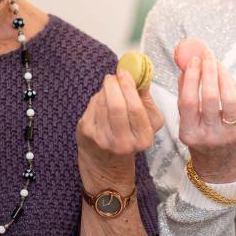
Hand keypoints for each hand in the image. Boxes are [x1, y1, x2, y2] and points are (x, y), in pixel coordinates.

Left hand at [76, 69, 164, 190]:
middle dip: (114, 85)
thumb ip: (146, 99)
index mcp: (143, 139)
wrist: (107, 163)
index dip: (129, 87)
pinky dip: (97, 98)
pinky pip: (92, 107)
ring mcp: (103, 140)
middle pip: (117, 106)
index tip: (125, 73)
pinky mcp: (87, 134)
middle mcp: (123, 143)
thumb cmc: (130, 136)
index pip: (136, 109)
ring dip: (105, 89)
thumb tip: (140, 75)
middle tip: (114, 76)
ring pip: (102, 104)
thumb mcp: (148, 122)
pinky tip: (101, 99)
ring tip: (109, 86)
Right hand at [174, 40, 235, 182]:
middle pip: (210, 97)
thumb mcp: (187, 123)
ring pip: (229, 98)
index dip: (191, 77)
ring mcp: (230, 135)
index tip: (193, 60)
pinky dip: (235, 87)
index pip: (188, 101)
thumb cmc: (200, 140)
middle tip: (207, 55)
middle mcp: (209, 136)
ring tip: (217, 64)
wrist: (219, 168)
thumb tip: (186, 66)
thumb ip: (185, 96)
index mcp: (189, 134)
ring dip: (224, 76)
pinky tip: (229, 80)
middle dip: (209, 71)